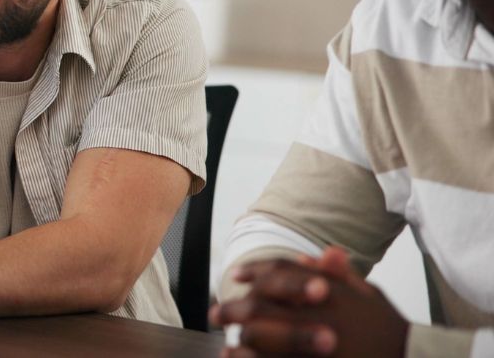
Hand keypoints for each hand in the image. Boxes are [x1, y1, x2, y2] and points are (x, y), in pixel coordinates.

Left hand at [211, 248, 407, 356]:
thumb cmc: (386, 327)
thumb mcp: (367, 296)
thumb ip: (338, 275)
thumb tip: (312, 255)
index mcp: (330, 295)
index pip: (282, 273)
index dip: (256, 270)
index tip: (236, 275)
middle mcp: (320, 318)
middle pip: (262, 306)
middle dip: (234, 308)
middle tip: (215, 311)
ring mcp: (316, 347)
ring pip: (263, 338)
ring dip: (240, 338)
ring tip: (227, 342)